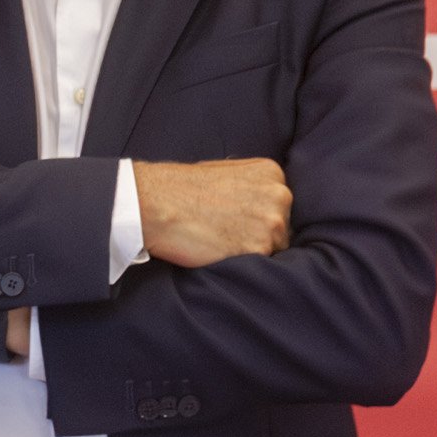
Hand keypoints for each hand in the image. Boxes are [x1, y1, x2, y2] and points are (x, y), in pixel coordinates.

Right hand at [136, 159, 292, 267]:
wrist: (154, 202)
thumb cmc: (180, 188)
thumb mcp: (222, 171)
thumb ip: (250, 186)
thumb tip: (260, 203)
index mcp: (272, 173)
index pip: (281, 205)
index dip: (258, 217)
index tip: (235, 220)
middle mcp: (279, 195)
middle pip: (282, 227)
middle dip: (259, 234)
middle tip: (226, 233)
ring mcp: (271, 222)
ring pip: (274, 248)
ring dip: (251, 251)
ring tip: (219, 242)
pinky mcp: (258, 248)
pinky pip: (260, 265)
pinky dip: (241, 262)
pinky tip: (218, 250)